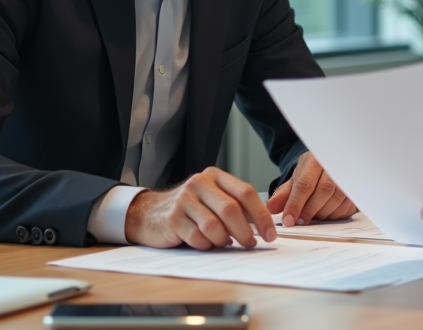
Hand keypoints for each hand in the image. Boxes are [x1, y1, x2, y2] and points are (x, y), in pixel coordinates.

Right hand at [124, 167, 275, 249]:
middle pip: (231, 209)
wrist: (150, 213)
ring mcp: (184, 200)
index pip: (245, 192)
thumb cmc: (191, 208)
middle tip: (251, 244)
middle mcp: (199, 184)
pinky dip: (206, 245)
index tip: (271, 234)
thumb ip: (236, 206)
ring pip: (214, 226)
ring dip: (223, 240)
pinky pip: (198, 238)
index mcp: (214, 176)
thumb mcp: (213, 199)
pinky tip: (205, 243)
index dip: (261, 215)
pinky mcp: (172, 219)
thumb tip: (265, 225)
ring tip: (223, 243)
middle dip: (245, 231)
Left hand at [264, 151, 356, 226]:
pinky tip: (328, 212)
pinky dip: (336, 214)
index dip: (295, 204)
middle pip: (324, 191)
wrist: (332, 161)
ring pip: (338, 199)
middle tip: (301, 221)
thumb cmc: (313, 171)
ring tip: (314, 214)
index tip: (288, 220)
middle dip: (310, 210)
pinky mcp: (357, 187)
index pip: (304, 184)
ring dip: (324, 213)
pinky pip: (348, 206)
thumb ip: (284, 194)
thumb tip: (271, 208)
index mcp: (315, 159)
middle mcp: (334, 164)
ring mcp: (348, 174)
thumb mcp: (296, 178)